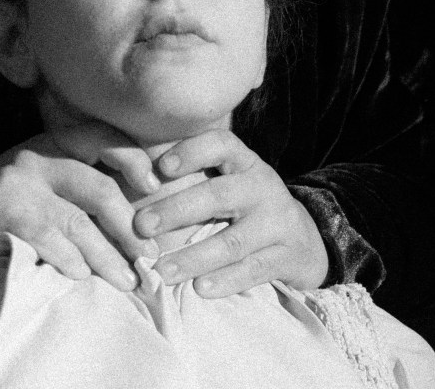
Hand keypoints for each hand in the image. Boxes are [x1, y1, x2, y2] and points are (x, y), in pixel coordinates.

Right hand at [0, 129, 159, 290]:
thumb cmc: (0, 200)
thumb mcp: (41, 176)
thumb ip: (77, 179)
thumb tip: (136, 208)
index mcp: (53, 141)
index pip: (102, 137)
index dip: (135, 159)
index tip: (157, 188)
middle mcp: (39, 155)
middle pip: (99, 186)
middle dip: (130, 226)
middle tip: (149, 254)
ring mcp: (21, 182)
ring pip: (78, 221)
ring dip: (107, 256)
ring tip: (128, 281)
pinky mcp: (3, 210)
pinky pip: (48, 238)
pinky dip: (69, 260)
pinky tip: (83, 277)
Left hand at [133, 129, 329, 296]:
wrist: (305, 239)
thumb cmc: (246, 205)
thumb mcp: (229, 180)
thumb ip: (194, 175)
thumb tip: (129, 170)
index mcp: (244, 161)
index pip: (221, 144)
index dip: (192, 151)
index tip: (160, 167)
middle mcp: (262, 186)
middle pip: (218, 195)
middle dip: (176, 210)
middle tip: (141, 225)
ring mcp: (278, 222)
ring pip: (232, 240)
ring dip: (194, 257)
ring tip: (161, 270)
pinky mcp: (287, 257)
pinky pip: (253, 269)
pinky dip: (225, 281)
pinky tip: (199, 289)